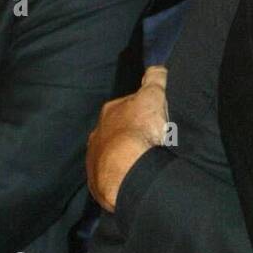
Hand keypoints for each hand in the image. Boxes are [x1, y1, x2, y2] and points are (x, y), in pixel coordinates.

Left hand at [86, 67, 169, 213]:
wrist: (128, 170)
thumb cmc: (141, 129)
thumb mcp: (153, 95)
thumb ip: (155, 79)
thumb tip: (156, 69)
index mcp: (110, 112)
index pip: (128, 107)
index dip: (144, 112)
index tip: (157, 119)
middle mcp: (97, 134)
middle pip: (118, 132)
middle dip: (131, 135)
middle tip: (153, 142)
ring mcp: (95, 160)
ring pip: (112, 155)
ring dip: (126, 157)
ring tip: (145, 162)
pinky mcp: (98, 183)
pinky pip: (112, 177)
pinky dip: (122, 176)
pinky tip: (135, 177)